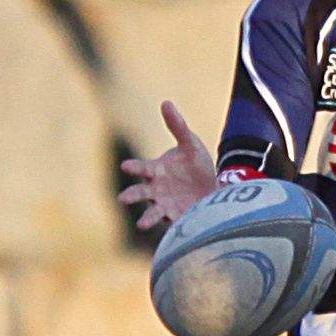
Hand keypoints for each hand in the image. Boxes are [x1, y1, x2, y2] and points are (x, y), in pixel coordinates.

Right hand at [115, 101, 218, 230]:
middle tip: (123, 198)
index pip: (142, 168)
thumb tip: (165, 102)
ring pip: (152, 212)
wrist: (212, 186)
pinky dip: (170, 228)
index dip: (134, 167)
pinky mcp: (178, 218)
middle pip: (140, 193)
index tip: (126, 166)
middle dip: (132, 195)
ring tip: (142, 224)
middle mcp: (156, 189)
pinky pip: (172, 224)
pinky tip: (172, 234)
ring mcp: (166, 205)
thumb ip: (178, 126)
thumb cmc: (195, 164)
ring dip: (147, 218)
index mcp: (156, 171)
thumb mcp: (190, 144)